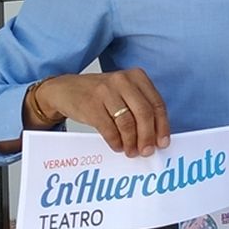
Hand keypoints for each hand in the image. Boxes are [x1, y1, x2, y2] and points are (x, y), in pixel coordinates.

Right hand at [35, 70, 170, 158]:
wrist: (65, 89)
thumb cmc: (99, 94)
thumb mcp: (123, 92)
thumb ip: (139, 108)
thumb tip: (155, 136)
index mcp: (136, 76)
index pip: (157, 104)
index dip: (162, 126)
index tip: (163, 142)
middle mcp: (122, 81)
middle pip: (144, 113)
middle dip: (148, 136)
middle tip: (147, 151)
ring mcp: (106, 92)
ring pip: (127, 123)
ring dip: (131, 142)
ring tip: (131, 151)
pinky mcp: (91, 105)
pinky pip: (109, 129)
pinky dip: (116, 141)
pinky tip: (118, 146)